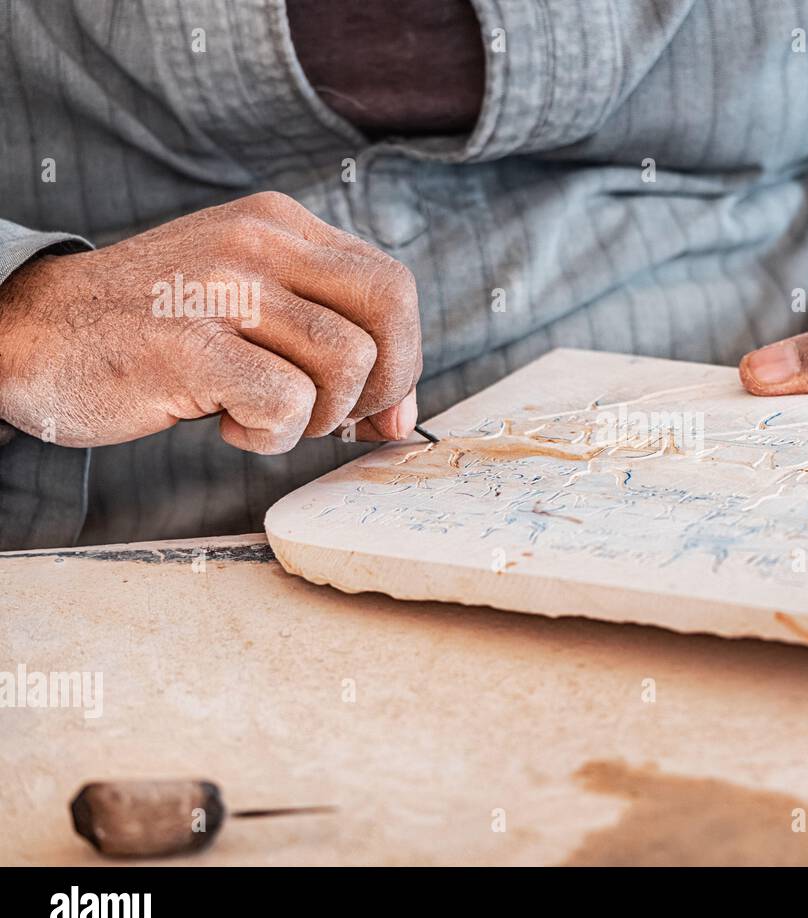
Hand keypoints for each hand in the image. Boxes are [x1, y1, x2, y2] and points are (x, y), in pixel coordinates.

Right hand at [0, 191, 421, 451]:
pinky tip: (228, 425)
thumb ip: (328, 338)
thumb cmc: (156, 327)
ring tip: (262, 414)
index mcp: (279, 224)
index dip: (404, 358)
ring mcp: (221, 289)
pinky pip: (286, 402)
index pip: (391, 285)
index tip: (380, 408)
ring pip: (345, 363)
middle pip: (388, 311)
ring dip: (317, 416)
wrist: (34, 330)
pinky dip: (271, 435)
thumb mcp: (249, 303)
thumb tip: (402, 415)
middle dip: (381, 384)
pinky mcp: (186, 346)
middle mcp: (257, 242)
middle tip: (331, 415)